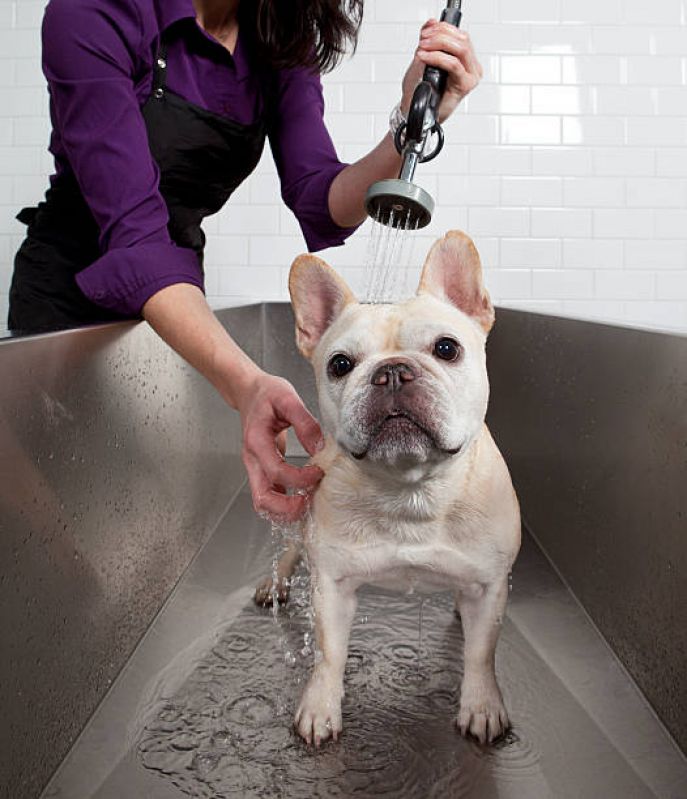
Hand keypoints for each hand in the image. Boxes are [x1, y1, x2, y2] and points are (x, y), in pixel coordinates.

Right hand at [236, 371, 323, 522]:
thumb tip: (319, 448)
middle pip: (263, 499)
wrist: (249, 392)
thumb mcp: (288, 398)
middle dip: (288, 508)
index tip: (319, 471)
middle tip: (310, 501)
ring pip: (263, 503)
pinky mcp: (261, 470)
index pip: (276, 472)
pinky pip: (268, 496)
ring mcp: (255, 467)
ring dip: (284, 510)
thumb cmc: (266, 394)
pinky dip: (283, 504)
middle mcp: (253, 459)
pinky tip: (301, 498)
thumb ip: (306, 423)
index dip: (300, 478)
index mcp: (257, 442)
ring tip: (307, 503)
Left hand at [402, 19, 481, 123]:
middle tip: (424, 39)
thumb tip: (431, 22)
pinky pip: (454, 65)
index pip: (461, 35)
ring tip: (423, 47)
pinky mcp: (465, 85)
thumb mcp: (423, 58)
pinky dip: (437, 57)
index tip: (426, 31)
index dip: (444, 28)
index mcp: (465, 60)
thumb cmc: (420, 90)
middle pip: (463, 39)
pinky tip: (425, 57)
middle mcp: (471, 67)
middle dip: (441, 35)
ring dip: (439, 44)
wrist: (415, 110)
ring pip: (461, 49)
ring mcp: (470, 76)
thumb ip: (429, 40)